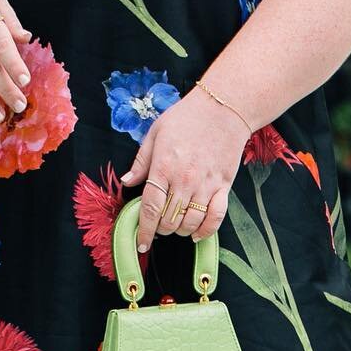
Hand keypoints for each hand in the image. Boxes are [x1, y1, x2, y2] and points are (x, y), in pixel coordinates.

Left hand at [121, 90, 252, 250]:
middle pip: (169, 220)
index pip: (151, 208)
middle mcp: (184, 180)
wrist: (223, 108)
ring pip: (190, 223)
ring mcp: (205, 185)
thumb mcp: (156, 133)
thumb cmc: (187, 117)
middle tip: (159, 225)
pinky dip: (205, 231)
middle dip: (161, 229)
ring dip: (180, 231)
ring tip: (176, 226)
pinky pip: (215, 218)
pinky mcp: (223, 187)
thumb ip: (141, 161)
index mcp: (164, 167)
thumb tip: (127, 182)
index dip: (145, 230)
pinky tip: (196, 234)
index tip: (142, 242)